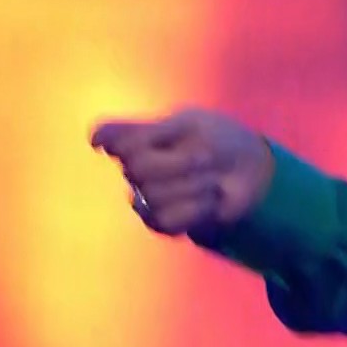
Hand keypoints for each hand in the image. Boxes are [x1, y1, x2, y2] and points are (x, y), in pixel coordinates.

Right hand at [91, 108, 275, 236]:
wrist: (252, 170)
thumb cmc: (220, 139)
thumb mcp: (188, 125)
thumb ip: (142, 131)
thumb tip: (93, 138)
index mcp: (139, 138)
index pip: (115, 141)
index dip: (136, 140)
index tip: (166, 137)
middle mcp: (136, 167)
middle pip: (138, 167)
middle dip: (182, 161)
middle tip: (207, 156)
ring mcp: (146, 195)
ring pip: (155, 194)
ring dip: (195, 184)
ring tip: (211, 179)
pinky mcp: (161, 221)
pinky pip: (167, 218)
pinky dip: (197, 207)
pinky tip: (210, 199)